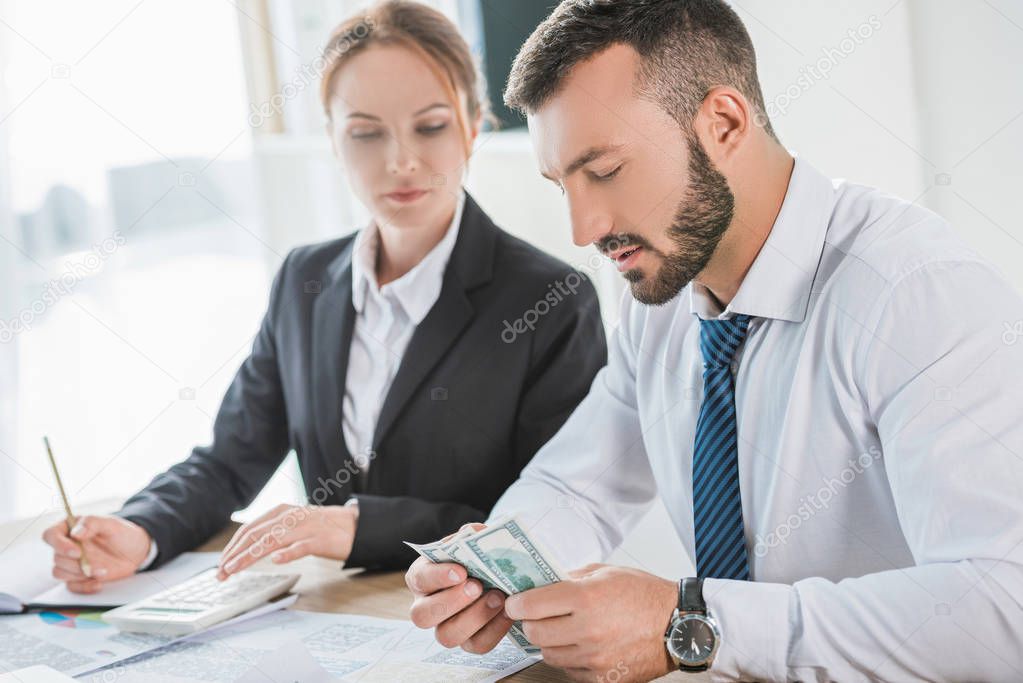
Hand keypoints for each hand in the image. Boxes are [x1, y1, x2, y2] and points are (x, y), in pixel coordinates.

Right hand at [42, 515, 151, 593]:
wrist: (136, 551)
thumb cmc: (122, 534)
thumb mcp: (112, 524)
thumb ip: (93, 523)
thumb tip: (75, 533)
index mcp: (70, 528)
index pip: (50, 535)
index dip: (59, 545)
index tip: (76, 551)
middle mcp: (67, 546)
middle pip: (56, 558)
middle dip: (75, 563)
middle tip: (94, 564)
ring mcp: (71, 563)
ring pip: (60, 573)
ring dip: (79, 575)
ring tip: (102, 571)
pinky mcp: (78, 577)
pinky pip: (71, 586)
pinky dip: (84, 586)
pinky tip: (98, 583)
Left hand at [217, 503, 357, 579]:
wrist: (354, 526)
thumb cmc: (321, 528)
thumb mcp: (293, 525)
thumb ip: (273, 532)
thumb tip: (247, 548)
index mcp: (281, 512)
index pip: (250, 529)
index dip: (233, 547)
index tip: (222, 564)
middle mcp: (290, 517)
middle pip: (256, 535)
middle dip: (235, 555)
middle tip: (222, 573)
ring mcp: (305, 528)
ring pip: (272, 541)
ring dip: (250, 556)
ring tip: (235, 569)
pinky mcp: (320, 539)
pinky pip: (301, 546)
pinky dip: (288, 553)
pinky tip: (276, 560)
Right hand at [406, 523, 512, 653]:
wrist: (497, 571)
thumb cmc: (478, 554)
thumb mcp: (473, 539)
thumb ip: (472, 534)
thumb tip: (475, 533)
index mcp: (422, 577)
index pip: (419, 578)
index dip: (437, 576)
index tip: (460, 571)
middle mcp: (427, 606)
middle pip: (422, 615)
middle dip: (450, 602)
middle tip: (477, 586)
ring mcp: (446, 627)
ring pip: (447, 636)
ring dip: (474, 618)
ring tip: (497, 598)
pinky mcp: (468, 641)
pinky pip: (476, 645)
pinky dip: (494, 630)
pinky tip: (508, 612)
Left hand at [504, 564, 676, 682]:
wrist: (680, 625)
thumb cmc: (646, 595)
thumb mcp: (607, 572)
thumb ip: (572, 578)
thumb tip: (543, 584)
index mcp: (586, 598)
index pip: (530, 605)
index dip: (517, 603)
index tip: (516, 602)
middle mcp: (588, 630)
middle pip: (534, 632)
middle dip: (530, 622)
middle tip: (538, 615)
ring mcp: (595, 658)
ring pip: (549, 654)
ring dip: (550, 641)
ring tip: (565, 629)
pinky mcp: (604, 678)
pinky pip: (570, 671)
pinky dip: (570, 659)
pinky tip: (583, 645)